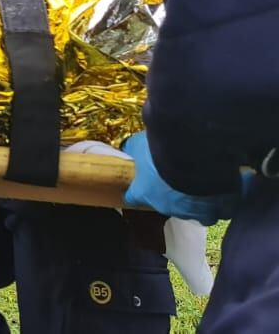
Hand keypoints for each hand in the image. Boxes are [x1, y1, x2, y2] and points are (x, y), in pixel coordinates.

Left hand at [122, 133, 243, 224]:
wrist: (199, 155)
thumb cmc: (163, 150)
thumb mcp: (140, 144)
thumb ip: (134, 149)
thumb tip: (128, 148)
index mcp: (147, 194)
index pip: (134, 198)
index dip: (139, 190)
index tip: (143, 183)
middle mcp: (171, 208)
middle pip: (172, 207)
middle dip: (177, 197)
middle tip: (184, 179)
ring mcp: (199, 212)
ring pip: (202, 214)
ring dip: (204, 203)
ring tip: (210, 186)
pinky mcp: (223, 209)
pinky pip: (225, 209)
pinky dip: (227, 200)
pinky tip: (230, 186)